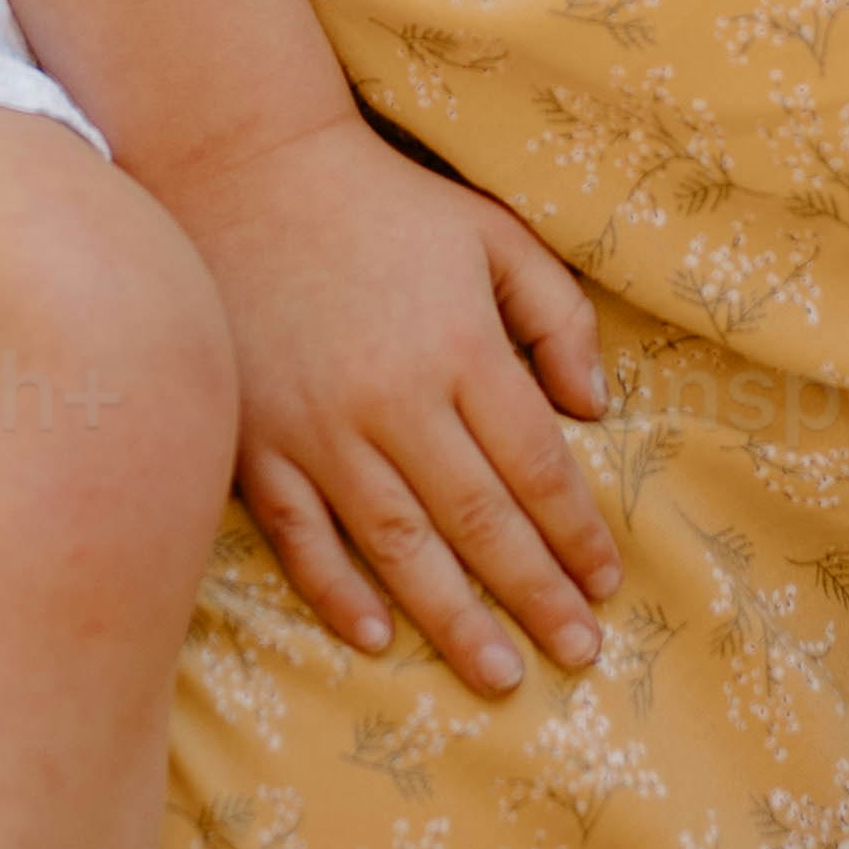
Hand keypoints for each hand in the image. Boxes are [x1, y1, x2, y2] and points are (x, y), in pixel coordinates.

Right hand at [165, 116, 618, 697]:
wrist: (243, 173)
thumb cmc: (382, 204)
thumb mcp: (490, 234)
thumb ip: (555, 313)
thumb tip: (594, 408)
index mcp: (459, 347)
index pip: (535, 463)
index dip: (576, 531)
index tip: (606, 583)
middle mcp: (393, 399)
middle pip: (480, 519)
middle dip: (536, 594)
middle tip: (577, 653)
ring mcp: (318, 428)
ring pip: (399, 546)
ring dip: (454, 618)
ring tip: (499, 675)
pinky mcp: (255, 442)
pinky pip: (301, 537)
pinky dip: (338, 593)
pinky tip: (379, 637)